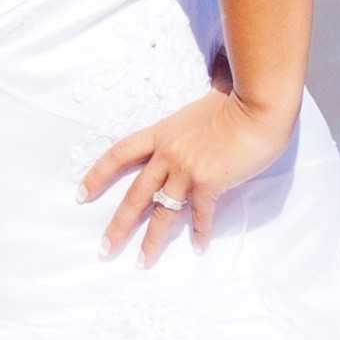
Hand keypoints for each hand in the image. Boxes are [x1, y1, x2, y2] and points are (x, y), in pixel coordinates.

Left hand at [79, 76, 299, 262]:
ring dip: (151, 242)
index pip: (119, 155)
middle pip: (134, 195)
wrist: (258, 106)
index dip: (97, 175)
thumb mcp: (206, 99)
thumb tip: (216, 77)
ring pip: (162, 213)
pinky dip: (200, 233)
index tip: (81, 194)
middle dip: (118, 226)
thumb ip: (202, 103)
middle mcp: (167, 154)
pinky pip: (200, 215)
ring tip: (141, 263)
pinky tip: (198, 248)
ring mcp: (186, 170)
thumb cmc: (238, 97)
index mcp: (161, 133)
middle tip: (104, 249)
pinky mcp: (209, 184)